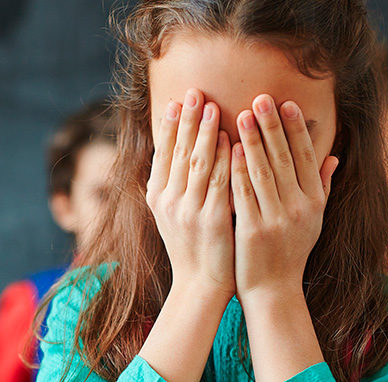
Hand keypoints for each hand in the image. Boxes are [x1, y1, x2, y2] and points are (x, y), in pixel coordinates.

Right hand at [146, 88, 234, 301]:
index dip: (169, 125)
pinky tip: (231, 140)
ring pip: (197, 163)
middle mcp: (168, 202)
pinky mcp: (211, 220)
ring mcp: (188, 211)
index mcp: (156, 198)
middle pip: (178, 152)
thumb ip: (173, 183)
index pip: (162, 154)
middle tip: (195, 91)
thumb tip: (174, 150)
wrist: (200, 284)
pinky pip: (219, 182)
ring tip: (213, 106)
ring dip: (205, 132)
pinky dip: (225, 159)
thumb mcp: (172, 214)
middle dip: (187, 120)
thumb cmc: (192, 246)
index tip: (176, 100)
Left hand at [231, 95, 338, 302]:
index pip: (307, 157)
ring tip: (242, 114)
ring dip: (253, 141)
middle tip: (261, 98)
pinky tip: (228, 149)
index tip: (286, 103)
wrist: (273, 292)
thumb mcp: (313, 221)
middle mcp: (300, 209)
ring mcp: (277, 220)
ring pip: (264, 172)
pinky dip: (237, 170)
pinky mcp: (253, 232)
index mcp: (315, 202)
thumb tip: (334, 158)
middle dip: (273, 126)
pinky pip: (244, 194)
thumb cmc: (290, 253)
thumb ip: (322, 188)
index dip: (297, 129)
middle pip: (286, 159)